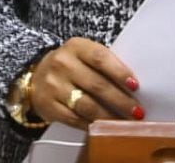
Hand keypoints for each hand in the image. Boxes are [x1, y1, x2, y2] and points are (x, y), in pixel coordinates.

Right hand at [28, 37, 143, 128]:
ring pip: (87, 105)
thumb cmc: (71, 64)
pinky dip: (92, 124)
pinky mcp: (48, 106)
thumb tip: (132, 84)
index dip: (120, 73)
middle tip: (137, 111)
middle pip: (96, 85)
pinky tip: (104, 127)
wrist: (37, 76)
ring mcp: (54, 86)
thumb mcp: (84, 54)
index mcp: (76, 47)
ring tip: (124, 122)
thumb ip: (104, 63)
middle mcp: (63, 64)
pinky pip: (74, 119)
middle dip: (120, 101)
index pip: (101, 58)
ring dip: (109, 116)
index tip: (135, 86)